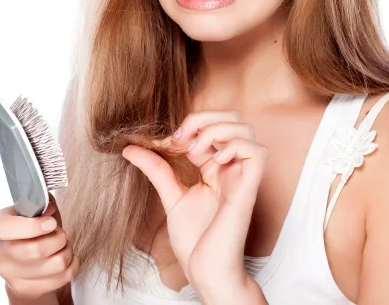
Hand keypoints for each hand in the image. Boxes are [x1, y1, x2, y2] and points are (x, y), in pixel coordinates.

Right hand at [0, 195, 80, 299]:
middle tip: (60, 233)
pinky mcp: (24, 288)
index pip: (6, 228)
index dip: (33, 226)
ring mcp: (9, 273)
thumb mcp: (35, 208)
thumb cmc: (33, 228)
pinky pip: (63, 277)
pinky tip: (65, 258)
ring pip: (55, 264)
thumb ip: (41, 202)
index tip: (51, 223)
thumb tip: (48, 209)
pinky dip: (72, 265)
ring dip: (67, 251)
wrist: (27, 257)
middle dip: (58, 238)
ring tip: (63, 246)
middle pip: (34, 250)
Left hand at [122, 111, 267, 292]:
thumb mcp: (170, 196)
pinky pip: (257, 151)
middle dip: (206, 117)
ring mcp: (242, 177)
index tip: (166, 141)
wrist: (206, 270)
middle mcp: (231, 168)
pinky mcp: (249, 188)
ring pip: (246, 130)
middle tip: (182, 138)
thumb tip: (130, 148)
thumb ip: (156, 170)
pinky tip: (215, 160)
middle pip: (233, 120)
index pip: (211, 127)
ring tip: (196, 149)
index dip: (190, 124)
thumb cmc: (195, 241)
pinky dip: (235, 145)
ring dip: (218, 129)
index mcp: (215, 168)